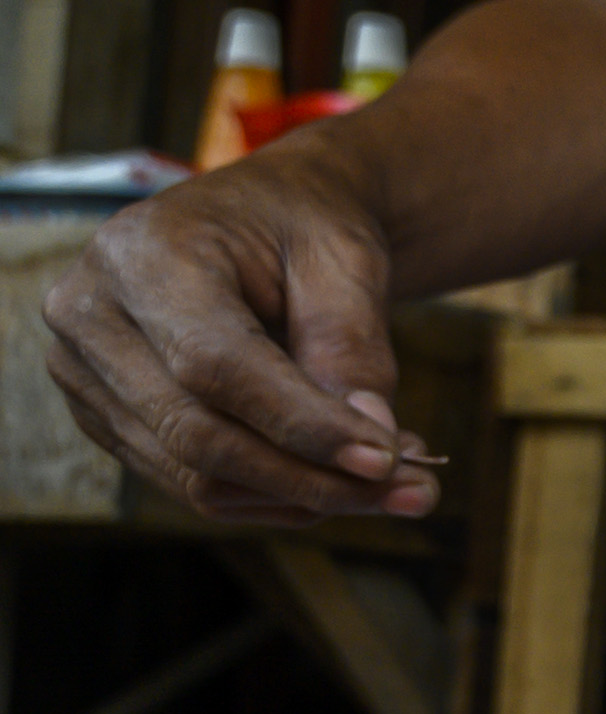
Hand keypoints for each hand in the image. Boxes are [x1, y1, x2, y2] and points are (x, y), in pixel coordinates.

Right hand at [41, 142, 439, 525]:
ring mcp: (81, 370)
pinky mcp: (102, 414)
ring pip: (192, 473)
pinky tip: (335, 476)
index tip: (388, 462)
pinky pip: (186, 481)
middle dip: (312, 478)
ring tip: (393, 485)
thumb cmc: (301, 225)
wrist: (255, 216)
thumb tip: (372, 451)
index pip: (214, 365)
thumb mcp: (343, 258)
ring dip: (301, 496)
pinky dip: (271, 494)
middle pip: (197, 434)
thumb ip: (350, 347)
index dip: (302, 425)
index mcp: (141, 254)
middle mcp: (90, 314)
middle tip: (415, 492)